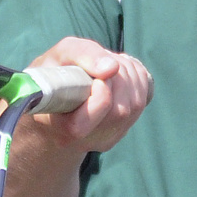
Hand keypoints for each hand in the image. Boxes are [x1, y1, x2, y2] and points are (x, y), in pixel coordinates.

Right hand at [0, 37, 152, 153]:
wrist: (53, 99)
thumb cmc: (53, 75)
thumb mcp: (59, 56)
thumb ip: (83, 56)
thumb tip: (112, 67)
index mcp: (62, 128)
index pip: (90, 121)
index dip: (102, 93)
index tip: (98, 76)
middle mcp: (87, 140)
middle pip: (120, 110)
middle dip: (119, 76)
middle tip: (105, 62)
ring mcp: (106, 138)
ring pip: (136, 104)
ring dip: (130, 74)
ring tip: (111, 64)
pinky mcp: (121, 130)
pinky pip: (143, 100)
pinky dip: (138, 78)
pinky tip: (121, 73)